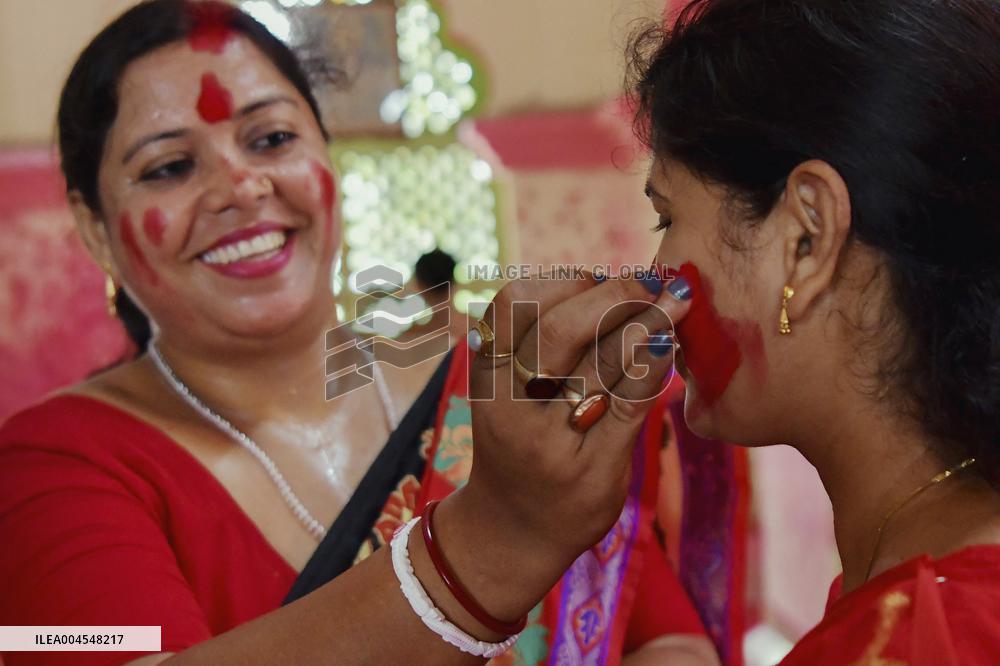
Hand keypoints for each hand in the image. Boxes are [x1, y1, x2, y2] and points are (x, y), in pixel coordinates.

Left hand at [432, 273, 690, 629]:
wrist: (505, 524)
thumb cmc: (569, 507)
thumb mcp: (610, 474)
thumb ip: (633, 407)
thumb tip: (663, 338)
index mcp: (545, 442)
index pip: (601, 370)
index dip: (644, 330)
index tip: (679, 301)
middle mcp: (505, 405)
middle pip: (556, 329)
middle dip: (614, 297)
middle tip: (658, 284)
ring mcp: (485, 379)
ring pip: (519, 304)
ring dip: (575, 284)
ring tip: (618, 288)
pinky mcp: (480, 362)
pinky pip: (505, 306)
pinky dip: (546, 288)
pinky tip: (583, 293)